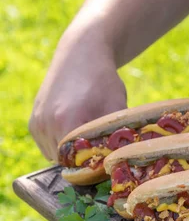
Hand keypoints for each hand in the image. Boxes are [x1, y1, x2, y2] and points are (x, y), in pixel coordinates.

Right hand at [29, 25, 126, 160]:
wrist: (81, 55)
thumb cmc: (103, 82)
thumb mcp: (117, 108)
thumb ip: (117, 136)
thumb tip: (122, 160)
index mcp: (68, 122)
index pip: (79, 162)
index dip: (93, 165)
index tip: (104, 159)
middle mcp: (48, 124)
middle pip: (66, 161)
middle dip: (82, 160)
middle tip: (97, 150)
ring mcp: (38, 123)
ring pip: (55, 155)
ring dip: (69, 152)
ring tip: (85, 136)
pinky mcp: (33, 122)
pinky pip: (46, 146)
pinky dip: (59, 145)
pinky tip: (72, 130)